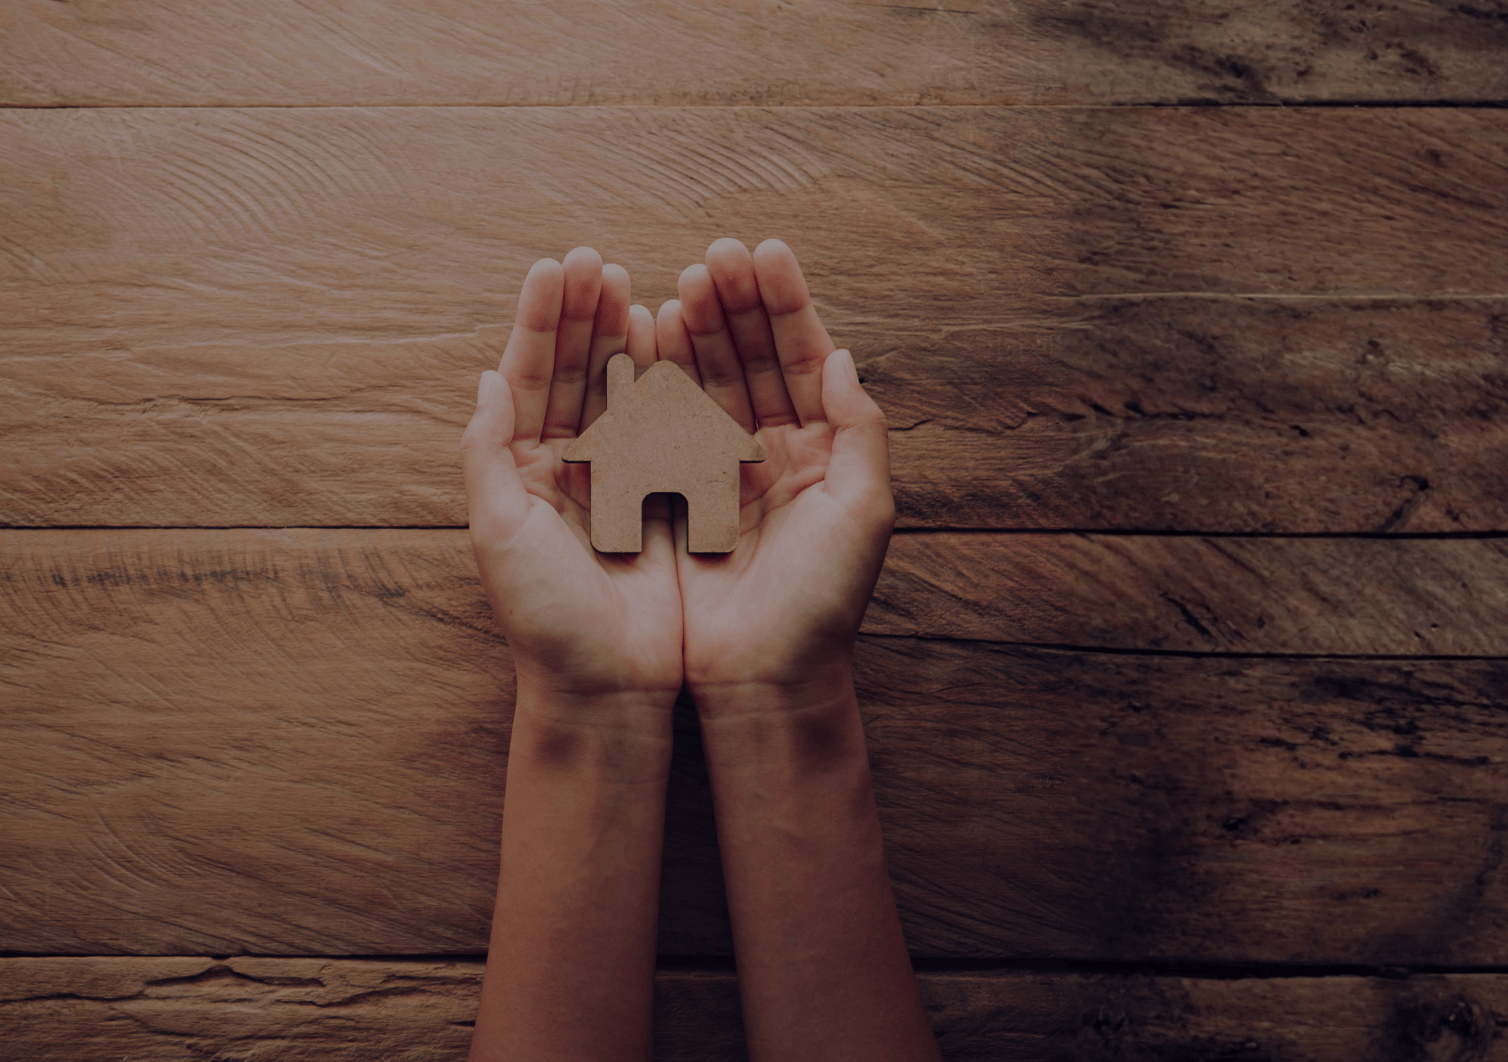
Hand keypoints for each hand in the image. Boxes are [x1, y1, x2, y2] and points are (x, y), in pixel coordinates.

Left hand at [462, 248, 682, 707]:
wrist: (608, 690)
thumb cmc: (545, 620)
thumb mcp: (499, 533)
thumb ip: (488, 451)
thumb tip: (486, 379)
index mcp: (519, 473)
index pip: (526, 377)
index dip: (542, 321)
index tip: (559, 265)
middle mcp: (564, 471)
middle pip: (571, 372)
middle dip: (583, 314)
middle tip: (598, 258)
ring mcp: (615, 483)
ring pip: (617, 390)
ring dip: (621, 336)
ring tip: (633, 282)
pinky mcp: (662, 502)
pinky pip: (663, 427)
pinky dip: (666, 382)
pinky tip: (671, 340)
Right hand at [660, 238, 894, 700]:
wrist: (761, 680)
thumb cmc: (822, 605)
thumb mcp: (864, 511)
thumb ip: (861, 428)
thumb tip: (843, 356)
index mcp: (821, 451)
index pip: (802, 356)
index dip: (784, 303)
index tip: (762, 252)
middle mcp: (770, 452)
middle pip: (752, 356)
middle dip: (734, 302)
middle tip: (713, 254)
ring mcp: (718, 470)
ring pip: (706, 379)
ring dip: (695, 329)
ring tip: (680, 283)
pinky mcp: (672, 496)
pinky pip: (662, 422)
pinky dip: (655, 377)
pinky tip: (644, 336)